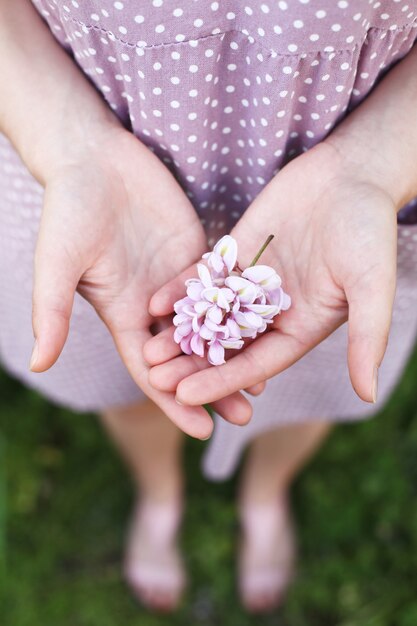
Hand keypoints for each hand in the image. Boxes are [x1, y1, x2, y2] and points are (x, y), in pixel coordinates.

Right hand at [30, 126, 255, 437]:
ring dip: (235, 354)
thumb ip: (53, 312)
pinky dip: (243, 309)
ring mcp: (177, 280)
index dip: (174, 403)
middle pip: (188, 356)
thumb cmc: (68, 211)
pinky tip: (267, 326)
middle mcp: (153, 305)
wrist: (92, 160)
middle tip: (246, 416)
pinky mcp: (196, 251)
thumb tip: (38, 365)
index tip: (203, 432)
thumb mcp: (59, 264)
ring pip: (212, 326)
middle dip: (214, 387)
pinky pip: (224, 286)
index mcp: (124, 316)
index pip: (153, 371)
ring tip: (264, 383)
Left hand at [144, 141, 397, 405]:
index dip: (221, 382)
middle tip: (154, 379)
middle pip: (226, 346)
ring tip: (146, 350)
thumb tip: (368, 396)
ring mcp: (251, 282)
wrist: (351, 173)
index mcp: (301, 327)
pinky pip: (205, 276)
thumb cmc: (369, 230)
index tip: (184, 397)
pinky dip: (182, 290)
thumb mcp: (371, 284)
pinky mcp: (236, 253)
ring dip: (180, 332)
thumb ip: (368, 337)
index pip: (255, 365)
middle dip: (192, 364)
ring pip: (210, 314)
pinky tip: (154, 304)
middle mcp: (272, 311)